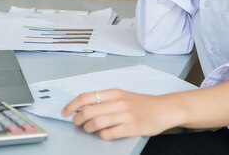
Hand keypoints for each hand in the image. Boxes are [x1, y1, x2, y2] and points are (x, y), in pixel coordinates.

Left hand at [61, 89, 176, 139]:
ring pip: (96, 123)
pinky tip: (104, 134)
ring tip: (89, 130)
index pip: (86, 97)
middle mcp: (118, 102)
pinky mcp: (131, 127)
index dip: (72, 105)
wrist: (164, 109)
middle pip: (88, 111)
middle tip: (77, 123)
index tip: (65, 112)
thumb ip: (106, 100)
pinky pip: (109, 133)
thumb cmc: (143, 104)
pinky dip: (102, 135)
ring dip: (88, 128)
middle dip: (78, 119)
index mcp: (114, 92)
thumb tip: (84, 107)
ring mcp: (125, 115)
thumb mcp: (123, 96)